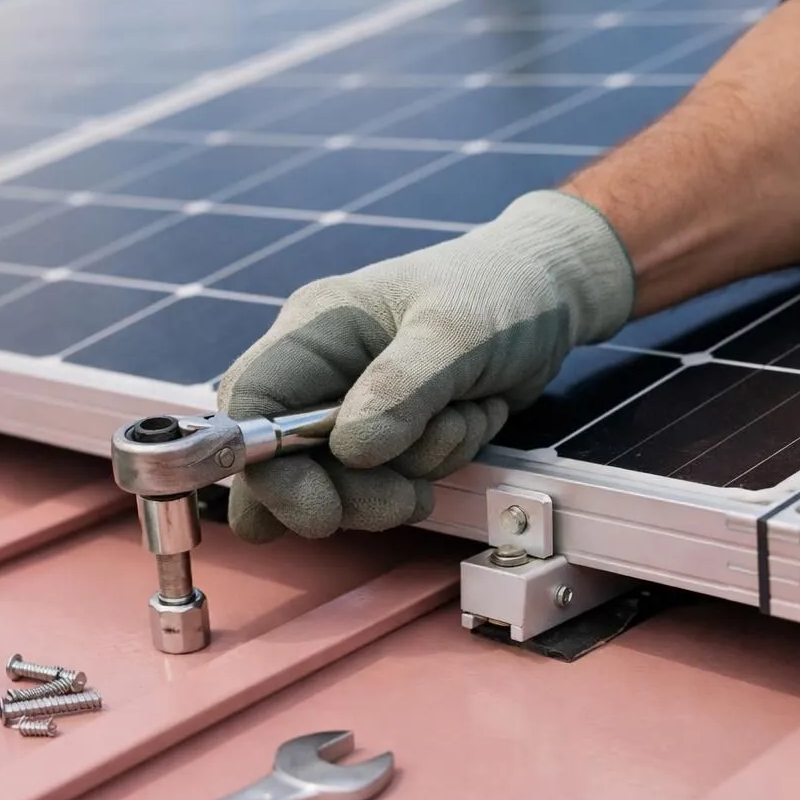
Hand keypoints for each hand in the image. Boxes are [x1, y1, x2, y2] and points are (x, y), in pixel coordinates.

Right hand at [216, 189, 635, 542]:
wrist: (548, 294)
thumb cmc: (499, 290)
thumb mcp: (456, 331)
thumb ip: (402, 387)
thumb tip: (352, 450)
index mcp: (313, 330)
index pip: (250, 407)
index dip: (266, 469)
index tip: (319, 509)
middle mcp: (320, 373)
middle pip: (288, 466)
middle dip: (351, 492)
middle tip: (406, 494)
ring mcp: (352, 408)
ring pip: (343, 484)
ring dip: (407, 475)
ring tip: (458, 422)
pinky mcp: (388, 436)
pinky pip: (389, 482)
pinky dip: (433, 468)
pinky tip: (464, 423)